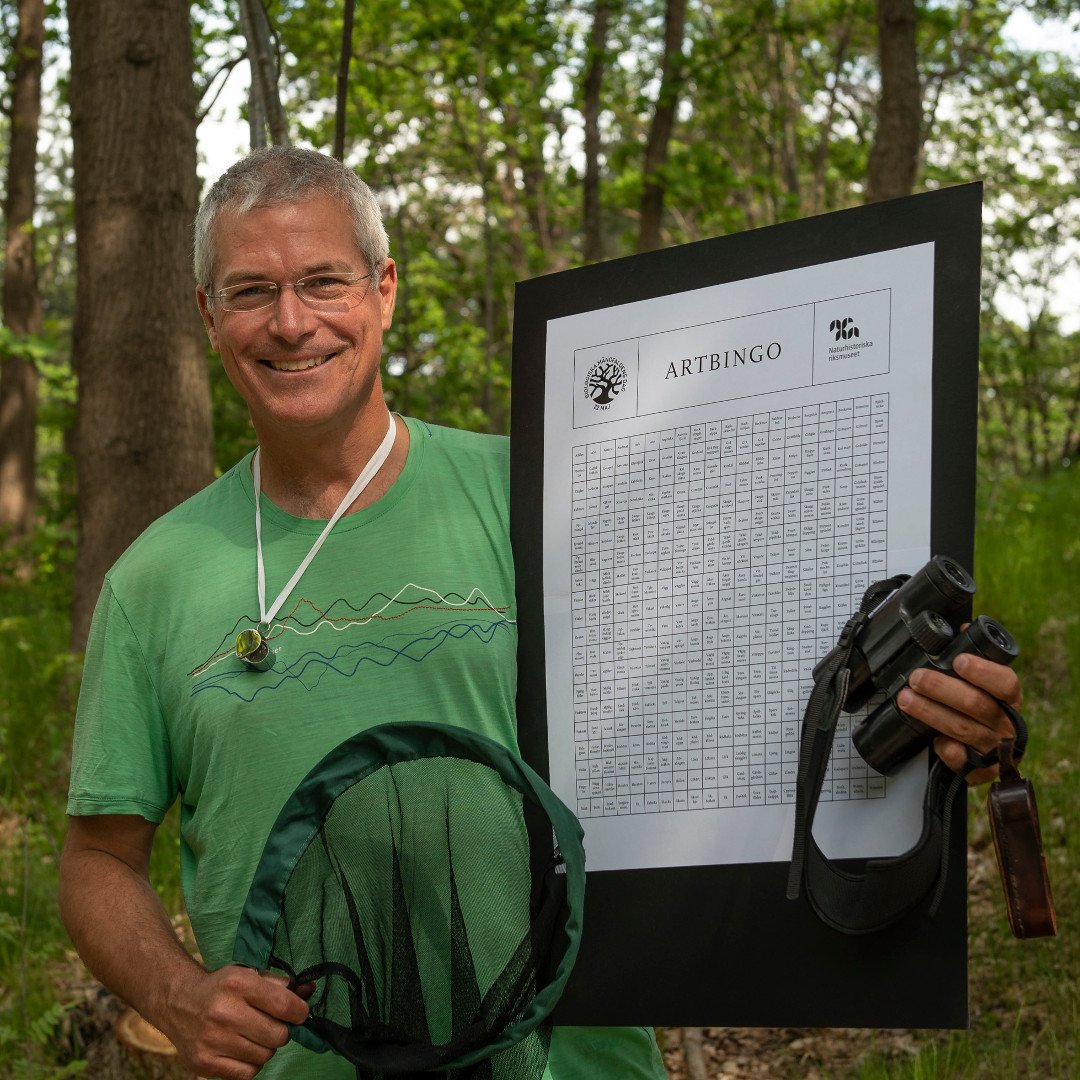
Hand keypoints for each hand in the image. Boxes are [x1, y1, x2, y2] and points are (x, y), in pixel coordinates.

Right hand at [164, 964, 308, 1079]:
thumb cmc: (222, 988)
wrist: (179, 1003)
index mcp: (238, 984)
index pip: (284, 1005)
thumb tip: (309, 991)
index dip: (299, 1011)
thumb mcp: (248, 975)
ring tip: (253, 1036)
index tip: (299, 1013)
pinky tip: (243, 1050)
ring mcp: (212, 1040)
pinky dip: (251, 1065)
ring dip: (266, 1048)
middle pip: (277, 1035)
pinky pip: (247, 1074)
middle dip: (282, 1031)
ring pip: (264, 1056)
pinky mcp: (204, 1063)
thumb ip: (280, 984)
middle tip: (272, 1025)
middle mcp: (224, 1012)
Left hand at [896, 650, 1022, 784]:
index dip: (983, 671)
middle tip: (917, 678)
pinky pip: (960, 760)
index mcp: (1009, 698)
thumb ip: (972, 657)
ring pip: (962, 729)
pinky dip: (946, 749)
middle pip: (976, 704)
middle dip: (942, 688)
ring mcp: (993, 748)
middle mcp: (1005, 723)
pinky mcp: (979, 770)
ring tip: (907, 699)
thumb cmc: (980, 709)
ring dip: (931, 712)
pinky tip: (933, 741)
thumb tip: (962, 628)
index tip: (959, 661)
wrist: (989, 753)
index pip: (1006, 683)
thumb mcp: (982, 683)